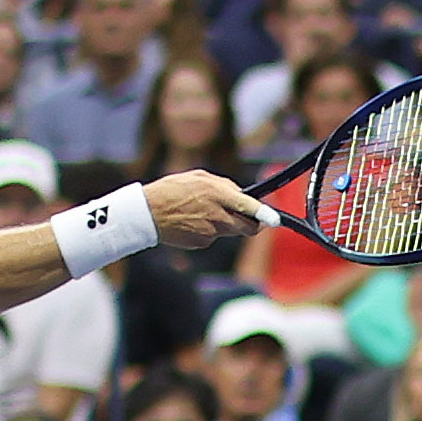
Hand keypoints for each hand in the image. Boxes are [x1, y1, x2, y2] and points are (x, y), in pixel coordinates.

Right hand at [145, 170, 273, 249]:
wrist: (146, 213)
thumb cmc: (172, 190)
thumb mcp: (199, 177)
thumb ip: (225, 186)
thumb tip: (242, 195)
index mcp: (217, 195)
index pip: (248, 207)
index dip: (264, 215)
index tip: (276, 220)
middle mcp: (217, 216)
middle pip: (247, 228)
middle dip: (252, 224)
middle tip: (248, 217)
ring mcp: (210, 232)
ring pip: (230, 231)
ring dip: (226, 224)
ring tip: (203, 212)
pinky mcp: (202, 243)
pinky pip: (214, 237)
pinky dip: (208, 231)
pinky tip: (192, 222)